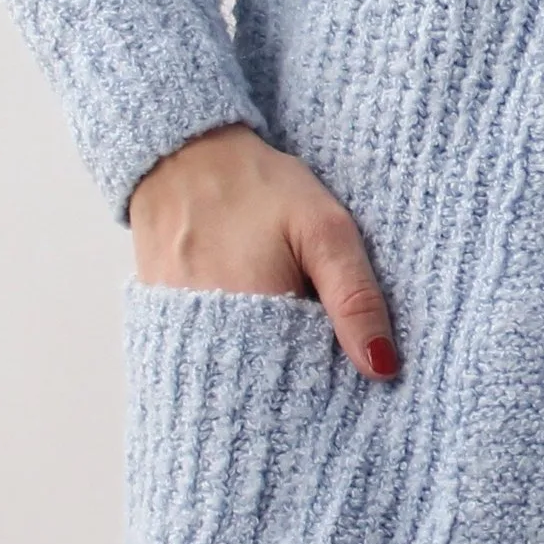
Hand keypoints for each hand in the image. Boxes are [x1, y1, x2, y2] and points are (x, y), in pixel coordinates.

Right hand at [128, 124, 400, 379]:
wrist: (181, 153)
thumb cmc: (257, 187)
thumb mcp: (324, 230)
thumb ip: (354, 297)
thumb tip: (382, 367)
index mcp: (251, 323)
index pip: (298, 389)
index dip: (328, 383)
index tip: (351, 372)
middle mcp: (204, 340)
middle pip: (263, 389)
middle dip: (297, 377)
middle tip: (316, 341)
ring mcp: (176, 335)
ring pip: (234, 375)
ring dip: (265, 364)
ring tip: (284, 329)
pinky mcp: (160, 325)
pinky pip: (205, 356)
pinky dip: (233, 349)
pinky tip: (252, 324)